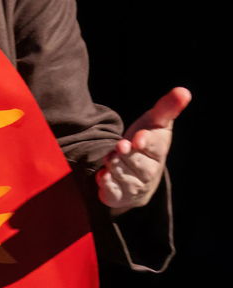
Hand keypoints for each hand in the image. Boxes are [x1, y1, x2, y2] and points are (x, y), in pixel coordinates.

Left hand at [97, 86, 190, 214]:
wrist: (135, 172)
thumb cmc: (145, 142)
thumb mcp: (154, 123)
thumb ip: (167, 108)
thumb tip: (184, 91)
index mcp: (158, 152)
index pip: (155, 148)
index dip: (147, 143)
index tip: (139, 138)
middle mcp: (148, 172)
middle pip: (138, 164)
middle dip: (128, 155)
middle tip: (120, 146)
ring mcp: (134, 186)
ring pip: (124, 177)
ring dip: (115, 167)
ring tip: (110, 158)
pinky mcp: (118, 196)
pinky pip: (113, 193)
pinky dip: (107, 185)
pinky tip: (102, 176)